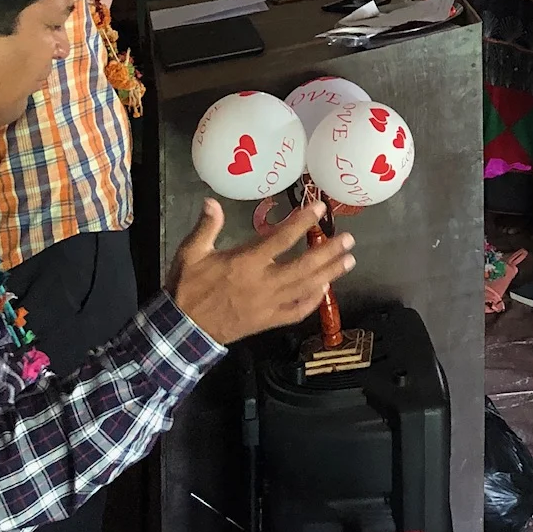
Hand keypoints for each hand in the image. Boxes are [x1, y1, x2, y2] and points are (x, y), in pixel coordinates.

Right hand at [166, 198, 355, 346]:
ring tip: (349, 261)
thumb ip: (205, 227)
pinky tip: (324, 290)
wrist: (183, 330)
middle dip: (328, 252)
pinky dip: (313, 302)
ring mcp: (268, 305)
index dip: (302, 222)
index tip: (320, 209)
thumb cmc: (187, 288)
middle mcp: (263, 283)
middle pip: (304, 266)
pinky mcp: (268, 321)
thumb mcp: (189, 253)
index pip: (281, 239)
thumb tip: (212, 201)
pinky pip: (296, 312)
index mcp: (245, 263)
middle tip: (349, 240)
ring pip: (306, 288)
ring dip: (329, 274)